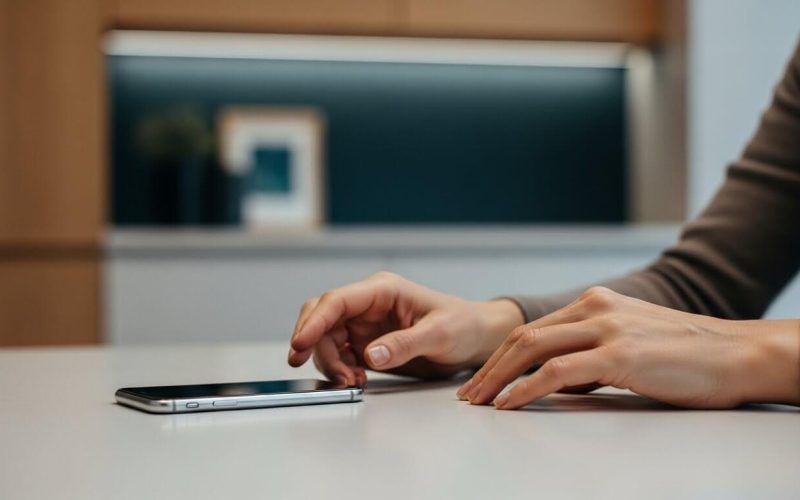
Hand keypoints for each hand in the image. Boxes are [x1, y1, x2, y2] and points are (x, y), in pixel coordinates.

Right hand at [288, 272, 523, 384]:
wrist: (475, 339)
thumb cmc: (463, 325)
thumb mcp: (439, 334)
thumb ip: (405, 344)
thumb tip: (370, 356)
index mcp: (382, 290)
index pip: (336, 301)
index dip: (314, 322)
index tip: (301, 344)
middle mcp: (367, 305)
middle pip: (322, 318)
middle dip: (315, 345)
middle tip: (328, 374)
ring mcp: (364, 324)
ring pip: (325, 338)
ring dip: (329, 361)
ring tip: (352, 381)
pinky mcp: (365, 343)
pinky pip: (338, 353)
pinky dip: (339, 369)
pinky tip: (356, 379)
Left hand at [458, 286, 799, 408]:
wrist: (737, 353)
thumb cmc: (687, 356)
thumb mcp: (630, 345)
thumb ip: (592, 356)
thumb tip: (557, 381)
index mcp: (595, 303)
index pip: (533, 330)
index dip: (501, 356)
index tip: (483, 380)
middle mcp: (594, 308)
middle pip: (524, 337)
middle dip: (490, 368)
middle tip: (468, 395)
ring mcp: (606, 328)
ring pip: (533, 350)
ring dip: (498, 378)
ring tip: (478, 403)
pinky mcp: (619, 354)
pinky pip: (558, 372)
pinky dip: (526, 388)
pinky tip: (509, 404)